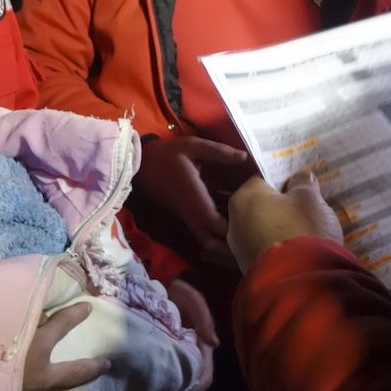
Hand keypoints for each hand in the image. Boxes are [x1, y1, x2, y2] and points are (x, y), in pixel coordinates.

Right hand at [12, 301, 110, 390]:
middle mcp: (39, 376)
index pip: (62, 324)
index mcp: (37, 347)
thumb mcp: (1, 316)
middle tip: (104, 366)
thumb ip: (22, 312)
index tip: (88, 308)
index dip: (75, 314)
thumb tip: (39, 308)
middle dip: (90, 369)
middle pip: (73, 374)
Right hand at [135, 136, 248, 259]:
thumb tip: (244, 156)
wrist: (140, 162)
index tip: (250, 225)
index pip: (213, 222)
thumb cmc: (167, 153)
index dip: (231, 229)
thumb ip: (218, 151)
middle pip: (209, 241)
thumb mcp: (192, 145)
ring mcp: (183, 215)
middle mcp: (188, 211)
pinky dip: (213, 233)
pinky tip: (228, 223)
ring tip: (241, 233)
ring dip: (220, 241)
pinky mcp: (182, 215)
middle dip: (227, 245)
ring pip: (203, 239)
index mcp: (192, 196)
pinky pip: (199, 230)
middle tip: (249, 236)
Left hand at [162, 278, 215, 390]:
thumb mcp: (191, 297)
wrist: (153, 278)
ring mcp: (171, 356)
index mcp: (198, 345)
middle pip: (186, 388)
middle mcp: (186, 354)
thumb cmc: (174, 288)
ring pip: (172, 386)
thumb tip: (214, 344)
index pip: (202, 376)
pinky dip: (150, 389)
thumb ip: (203, 315)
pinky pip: (157, 377)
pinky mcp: (156, 354)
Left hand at [226, 171, 342, 272]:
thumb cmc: (302, 229)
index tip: (301, 189)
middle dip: (280, 208)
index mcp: (244, 198)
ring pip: (262, 230)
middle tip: (306, 212)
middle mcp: (234, 221)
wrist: (298, 283)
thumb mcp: (310, 199)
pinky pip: (265, 251)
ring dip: (279, 230)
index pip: (262, 180)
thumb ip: (303, 183)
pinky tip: (296, 253)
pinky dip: (278, 249)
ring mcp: (239, 248)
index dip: (283, 182)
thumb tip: (299, 177)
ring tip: (304, 234)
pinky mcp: (249, 269)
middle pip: (260, 207)